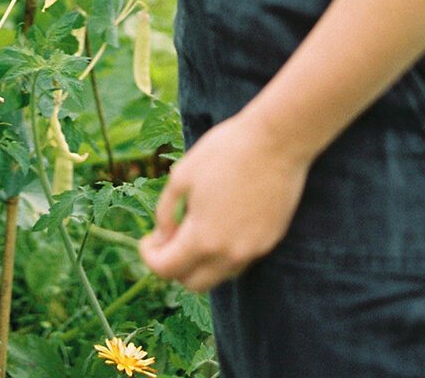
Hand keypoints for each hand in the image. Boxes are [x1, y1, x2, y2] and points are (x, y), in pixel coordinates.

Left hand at [139, 106, 310, 291]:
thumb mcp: (182, 174)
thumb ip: (166, 212)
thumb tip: (161, 237)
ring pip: (219, 275)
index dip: (150, 257)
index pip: (167, 270)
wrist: (277, 140)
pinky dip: (224, 253)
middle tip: (168, 238)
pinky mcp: (270, 241)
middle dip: (174, 267)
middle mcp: (229, 254)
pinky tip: (221, 223)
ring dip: (201, 262)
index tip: (147, 240)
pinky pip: (240, 260)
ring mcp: (253, 251)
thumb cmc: (226, 150)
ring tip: (195, 227)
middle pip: (193, 284)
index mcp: (203, 238)